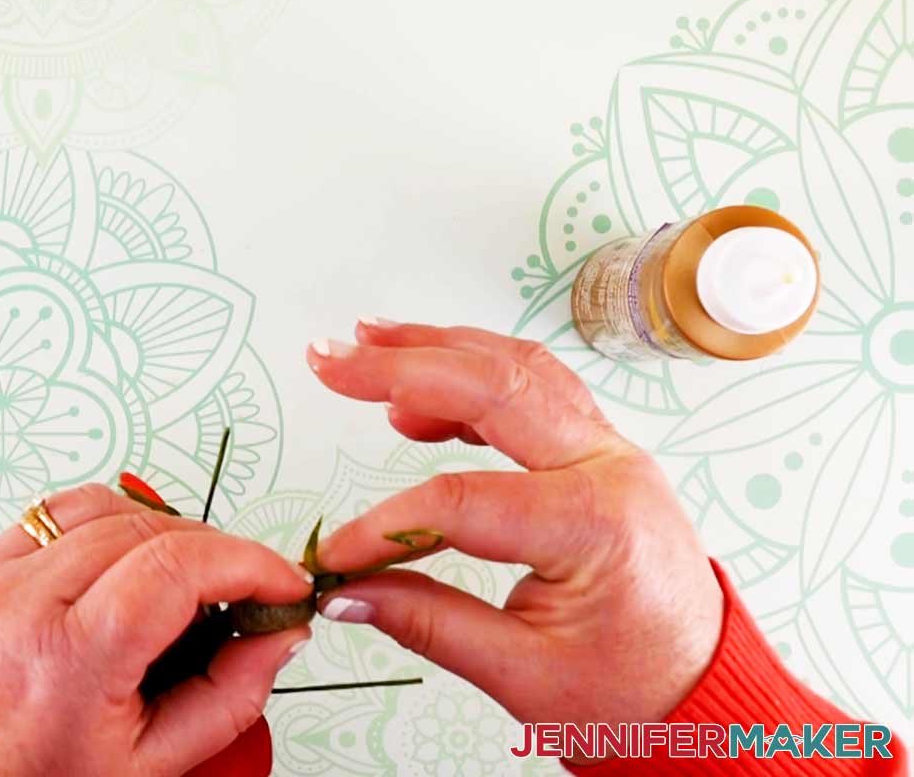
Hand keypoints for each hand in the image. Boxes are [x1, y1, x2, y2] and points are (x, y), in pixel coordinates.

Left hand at [0, 484, 313, 775]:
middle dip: (214, 551)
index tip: (280, 582)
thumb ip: (228, 696)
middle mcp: (17, 602)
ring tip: (182, 584)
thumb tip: (279, 633)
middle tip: (242, 593)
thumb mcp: (148, 762)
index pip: (174, 568)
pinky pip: (57, 513)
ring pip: (105, 506)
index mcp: (63, 659)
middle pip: (147, 530)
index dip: (246, 563)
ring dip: (161, 532)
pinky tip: (123, 569)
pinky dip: (106, 529)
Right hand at [305, 321, 722, 750]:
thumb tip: (348, 593)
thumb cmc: (636, 690)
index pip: (461, 501)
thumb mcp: (523, 675)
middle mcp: (610, 469)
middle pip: (492, 388)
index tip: (336, 552)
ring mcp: (609, 451)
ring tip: (365, 344)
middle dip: (400, 366)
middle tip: (331, 363)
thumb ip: (426, 624)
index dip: (382, 523)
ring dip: (436, 348)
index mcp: (596, 525)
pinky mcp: (599, 452)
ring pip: (516, 368)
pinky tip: (416, 391)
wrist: (704, 691)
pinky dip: (472, 373)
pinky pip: (534, 387)